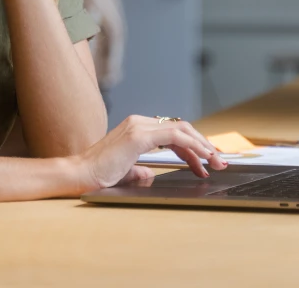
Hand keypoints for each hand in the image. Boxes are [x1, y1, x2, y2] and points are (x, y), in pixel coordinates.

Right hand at [72, 115, 227, 192]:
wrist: (80, 175)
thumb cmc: (98, 175)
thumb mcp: (125, 172)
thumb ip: (138, 171)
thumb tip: (149, 176)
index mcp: (136, 128)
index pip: (173, 132)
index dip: (193, 146)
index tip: (206, 162)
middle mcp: (139, 122)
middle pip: (182, 127)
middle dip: (203, 144)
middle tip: (218, 161)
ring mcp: (139, 126)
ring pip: (182, 129)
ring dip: (202, 145)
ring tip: (215, 161)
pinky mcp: (139, 136)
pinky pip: (174, 136)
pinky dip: (192, 146)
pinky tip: (202, 158)